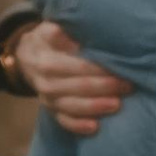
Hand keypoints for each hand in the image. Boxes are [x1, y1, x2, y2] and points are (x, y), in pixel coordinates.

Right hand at [11, 19, 128, 134]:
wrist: (27, 57)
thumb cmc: (48, 39)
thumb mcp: (50, 28)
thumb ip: (64, 30)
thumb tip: (84, 29)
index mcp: (47, 60)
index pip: (77, 66)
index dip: (99, 68)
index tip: (119, 67)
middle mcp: (46, 81)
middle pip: (79, 87)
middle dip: (105, 87)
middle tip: (128, 85)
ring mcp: (47, 98)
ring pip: (72, 106)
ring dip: (96, 107)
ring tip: (117, 104)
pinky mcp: (51, 110)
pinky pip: (64, 121)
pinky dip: (78, 126)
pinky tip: (95, 127)